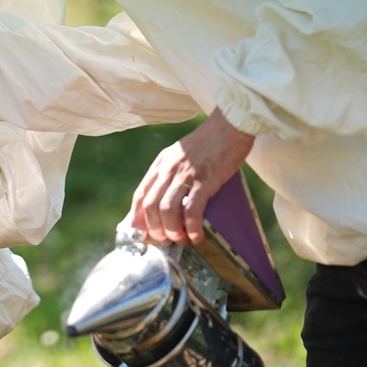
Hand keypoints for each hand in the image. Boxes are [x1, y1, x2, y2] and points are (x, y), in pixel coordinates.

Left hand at [126, 109, 253, 244]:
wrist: (229, 125)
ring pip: (166, 210)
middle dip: (154, 229)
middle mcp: (168, 169)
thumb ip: (170, 174)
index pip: (140, 195)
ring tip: (181, 239)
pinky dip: (191, 227)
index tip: (141, 234)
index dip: (137, 218)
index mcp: (160, 164)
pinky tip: (197, 235)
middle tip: (166, 240)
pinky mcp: (204, 179)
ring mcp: (184, 174)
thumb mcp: (179, 155)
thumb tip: (165, 200)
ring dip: (171, 231)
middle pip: (149, 206)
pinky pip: (191, 209)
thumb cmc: (209, 143)